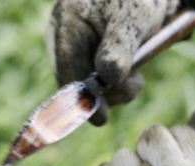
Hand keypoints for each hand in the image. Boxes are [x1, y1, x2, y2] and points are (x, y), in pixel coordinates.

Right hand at [45, 0, 177, 124]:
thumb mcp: (136, 18)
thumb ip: (119, 48)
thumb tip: (107, 79)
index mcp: (68, 19)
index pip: (68, 66)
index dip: (83, 96)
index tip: (101, 119)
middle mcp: (58, 32)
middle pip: (71, 78)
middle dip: (104, 92)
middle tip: (135, 85)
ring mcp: (62, 44)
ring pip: (80, 82)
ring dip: (110, 89)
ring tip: (136, 74)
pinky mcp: (74, 54)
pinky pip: (86, 78)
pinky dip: (108, 83)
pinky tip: (124, 72)